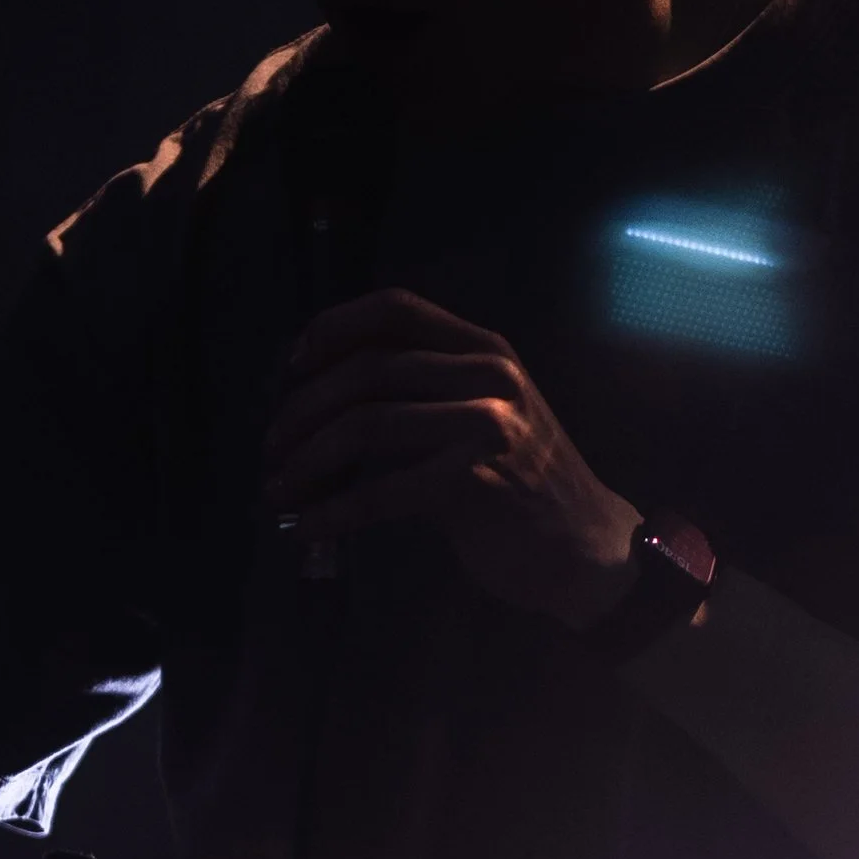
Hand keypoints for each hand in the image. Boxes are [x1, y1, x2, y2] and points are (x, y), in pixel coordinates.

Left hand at [263, 289, 640, 627]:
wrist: (587, 548)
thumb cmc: (523, 486)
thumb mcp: (485, 416)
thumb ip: (425, 392)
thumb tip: (320, 395)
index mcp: (485, 350)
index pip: (395, 309)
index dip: (333, 328)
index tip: (292, 366)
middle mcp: (488, 376)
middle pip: (367, 370)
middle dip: (302, 410)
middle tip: (271, 448)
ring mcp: (485, 426)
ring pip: (365, 425)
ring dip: (306, 460)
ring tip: (278, 490)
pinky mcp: (473, 483)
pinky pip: (380, 492)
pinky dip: (332, 512)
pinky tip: (306, 528)